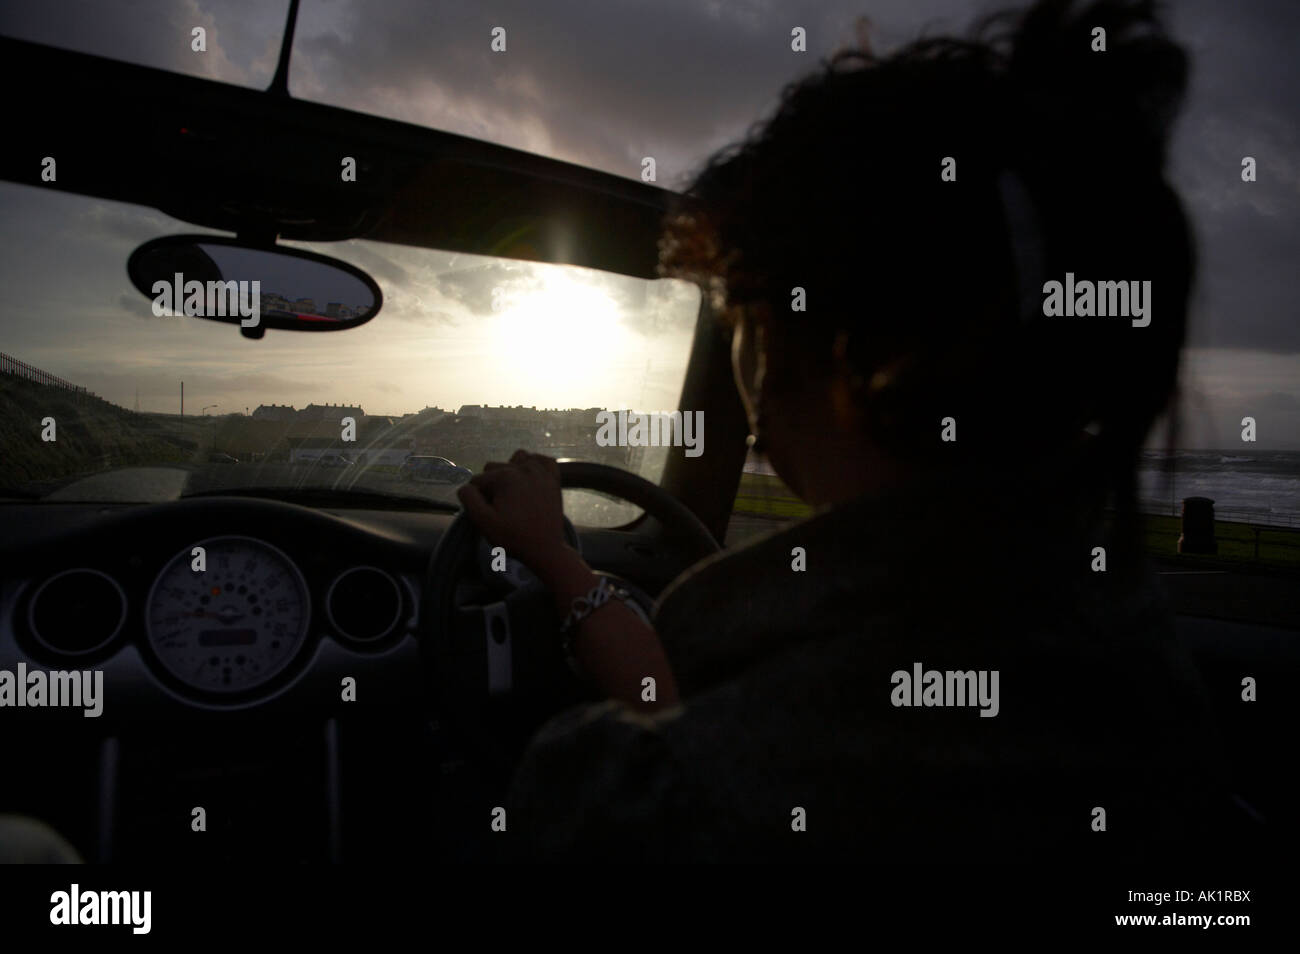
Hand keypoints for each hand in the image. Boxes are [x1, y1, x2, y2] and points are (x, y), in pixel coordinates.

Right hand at [456, 450, 570, 572]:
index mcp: (504, 477)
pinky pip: (541, 459)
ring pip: (516, 458)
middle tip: (501, 507)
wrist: (545, 548)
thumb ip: (469, 499)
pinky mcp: (554, 478)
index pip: (478, 480)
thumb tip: (466, 487)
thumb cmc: (512, 537)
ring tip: (513, 491)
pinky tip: (530, 478)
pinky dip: (535, 464)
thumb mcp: (483, 522)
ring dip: (511, 470)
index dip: (478, 497)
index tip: (489, 512)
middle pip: (494, 468)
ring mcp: (541, 471)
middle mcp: (523, 467)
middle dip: (492, 485)